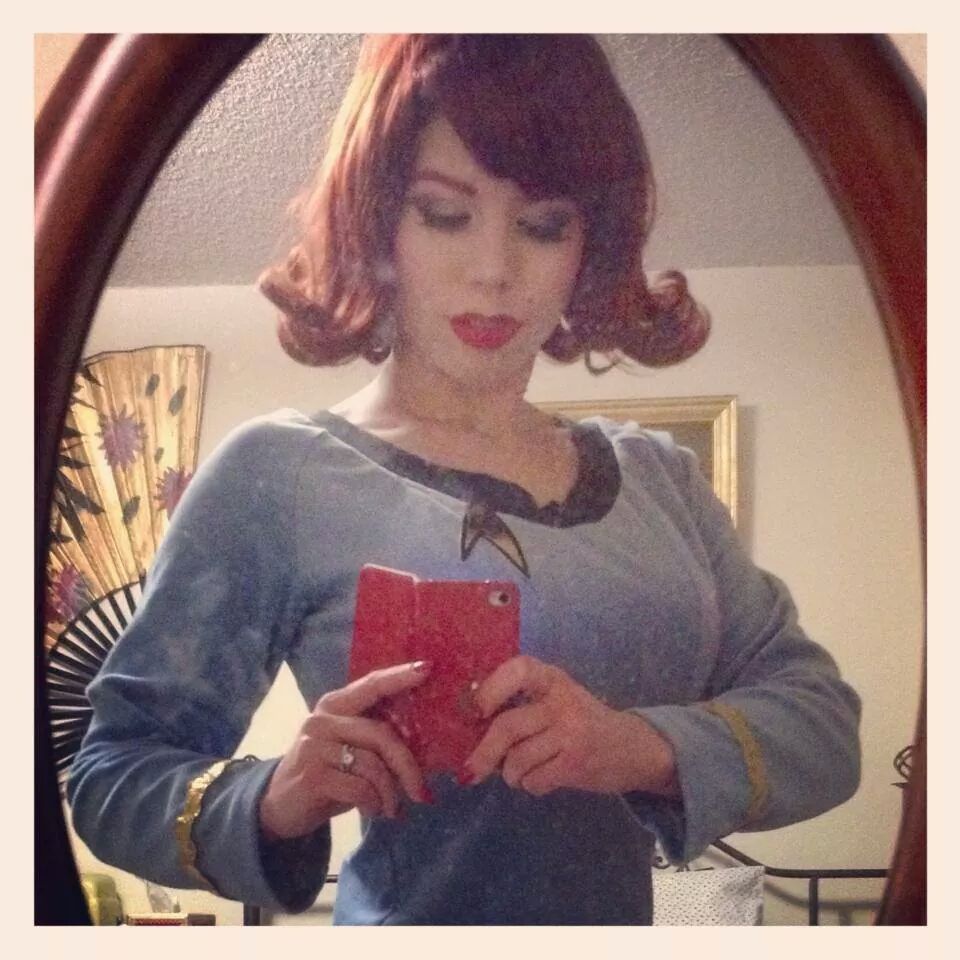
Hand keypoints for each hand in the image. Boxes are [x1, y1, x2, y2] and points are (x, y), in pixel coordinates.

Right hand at [258, 661, 432, 840]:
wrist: (277, 806)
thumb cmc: (326, 774)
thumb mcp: (350, 750)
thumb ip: (376, 741)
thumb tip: (426, 748)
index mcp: (336, 705)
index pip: (372, 684)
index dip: (400, 676)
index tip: (427, 668)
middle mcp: (323, 719)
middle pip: (381, 734)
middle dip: (407, 765)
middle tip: (421, 792)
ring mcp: (315, 746)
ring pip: (372, 764)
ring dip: (390, 792)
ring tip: (393, 809)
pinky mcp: (313, 775)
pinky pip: (359, 788)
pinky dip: (374, 803)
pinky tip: (374, 811)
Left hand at [463, 655, 678, 798]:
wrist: (635, 748)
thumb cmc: (582, 722)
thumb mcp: (557, 700)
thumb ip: (522, 705)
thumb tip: (471, 725)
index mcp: (554, 679)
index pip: (519, 670)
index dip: (491, 688)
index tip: (476, 710)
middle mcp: (563, 701)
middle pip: (507, 726)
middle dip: (484, 753)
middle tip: (471, 770)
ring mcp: (572, 732)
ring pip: (517, 759)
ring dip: (511, 774)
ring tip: (523, 771)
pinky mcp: (577, 763)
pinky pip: (534, 780)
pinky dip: (530, 785)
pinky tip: (543, 778)